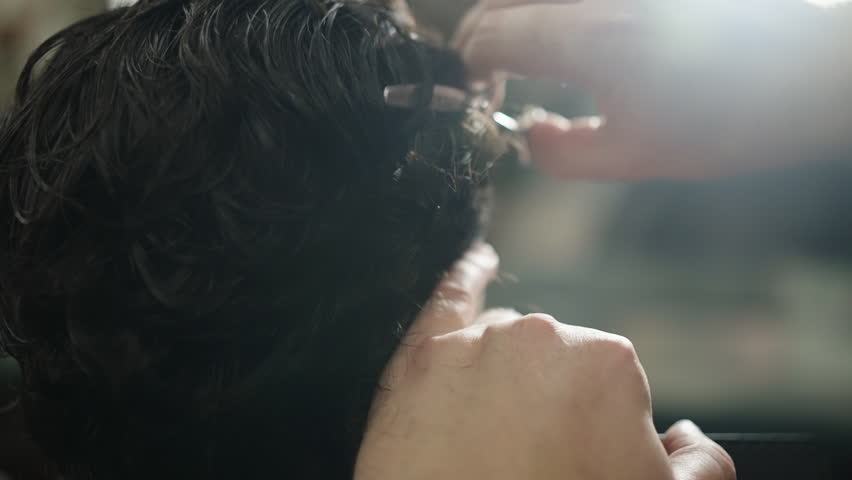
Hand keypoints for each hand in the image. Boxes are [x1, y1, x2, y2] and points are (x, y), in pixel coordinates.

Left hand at [354, 243, 735, 479]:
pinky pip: (447, 299)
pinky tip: (479, 265)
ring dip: (507, 373)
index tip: (576, 459)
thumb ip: (700, 463)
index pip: (607, 384)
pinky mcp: (422, 357)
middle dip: (551, 402)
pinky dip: (465, 278)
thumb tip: (689, 439)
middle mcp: (541, 336)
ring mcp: (475, 342)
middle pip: (553, 361)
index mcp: (606, 363)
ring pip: (502, 342)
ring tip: (496, 429)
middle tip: (537, 458)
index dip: (593, 429)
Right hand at [455, 0, 851, 179]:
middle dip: (482, 40)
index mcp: (588, 38)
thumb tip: (526, 135)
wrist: (808, 75)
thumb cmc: (732, 119)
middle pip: (503, 2)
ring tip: (518, 62)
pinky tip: (562, 45)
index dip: (467, 68)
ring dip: (512, 21)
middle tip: (488, 81)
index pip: (489, 35)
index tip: (473, 98)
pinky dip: (547, 15)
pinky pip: (567, 0)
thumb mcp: (637, 156)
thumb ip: (563, 155)